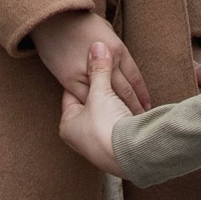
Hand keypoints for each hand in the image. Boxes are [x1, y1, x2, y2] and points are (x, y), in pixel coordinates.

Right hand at [30, 9, 150, 113]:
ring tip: (125, 125)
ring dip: (117, 112)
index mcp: (118, 49)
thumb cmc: (79, 19)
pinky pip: (85, 100)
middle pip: (125, 91)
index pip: (134, 77)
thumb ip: (113, 46)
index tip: (147, 105)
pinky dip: (93, 110)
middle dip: (133, 107)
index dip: (142, 93)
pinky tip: (100, 120)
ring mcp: (88, 73)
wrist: (53, 17)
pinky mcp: (71, 80)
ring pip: (108, 99)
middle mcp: (107, 62)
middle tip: (140, 120)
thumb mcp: (105, 27)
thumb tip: (118, 58)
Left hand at [59, 40, 132, 176]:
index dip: (83, 75)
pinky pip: (118, 122)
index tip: (90, 60)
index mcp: (68, 124)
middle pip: (90, 103)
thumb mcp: (100, 93)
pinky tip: (132, 104)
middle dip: (100, 87)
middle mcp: (80, 136)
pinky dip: (123, 112)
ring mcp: (98, 142)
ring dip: (115, 100)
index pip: (72, 92)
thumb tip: (98, 45)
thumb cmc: (106, 126)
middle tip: (107, 68)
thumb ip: (99, 69)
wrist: (131, 154)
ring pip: (106, 113)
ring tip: (122, 86)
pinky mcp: (116, 145)